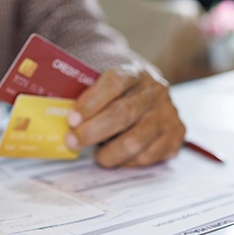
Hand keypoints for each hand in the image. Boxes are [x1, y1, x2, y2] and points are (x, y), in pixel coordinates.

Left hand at [65, 64, 185, 167]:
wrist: (152, 98)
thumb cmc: (119, 96)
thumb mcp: (106, 87)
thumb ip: (88, 98)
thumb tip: (57, 119)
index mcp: (136, 73)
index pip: (114, 82)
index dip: (91, 102)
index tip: (71, 120)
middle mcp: (156, 91)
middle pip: (123, 113)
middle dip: (92, 131)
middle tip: (72, 142)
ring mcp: (168, 113)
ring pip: (135, 140)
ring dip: (109, 153)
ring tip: (96, 155)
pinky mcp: (176, 135)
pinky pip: (148, 156)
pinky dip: (127, 162)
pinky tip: (116, 157)